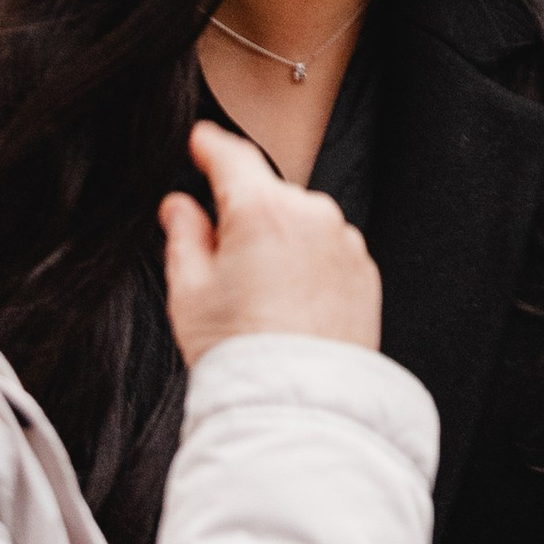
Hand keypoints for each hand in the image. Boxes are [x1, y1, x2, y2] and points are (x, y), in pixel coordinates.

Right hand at [163, 123, 381, 364]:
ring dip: (280, 243)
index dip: (210, 145)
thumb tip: (180, 209)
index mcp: (263, 209)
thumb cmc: (242, 352)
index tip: (201, 141)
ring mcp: (343, 243)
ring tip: (260, 300)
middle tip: (223, 266)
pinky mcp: (364, 273)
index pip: (232, 156)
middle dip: (244, 217)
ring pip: (300, 226)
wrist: (299, 402)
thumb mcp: (190, 292)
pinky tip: (288, 307)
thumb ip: (184, 236)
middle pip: (268, 197)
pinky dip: (307, 267)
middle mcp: (311, 216)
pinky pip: (327, 254)